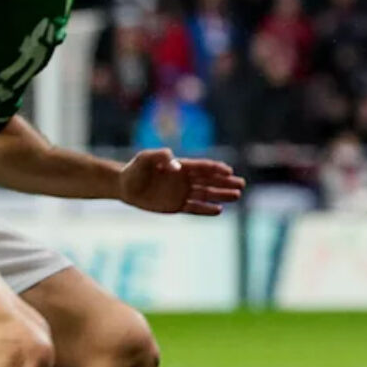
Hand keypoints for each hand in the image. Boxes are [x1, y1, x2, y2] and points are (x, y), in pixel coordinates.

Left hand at [118, 149, 246, 214]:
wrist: (125, 186)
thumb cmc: (134, 170)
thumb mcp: (144, 159)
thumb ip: (159, 156)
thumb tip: (175, 163)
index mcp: (181, 166)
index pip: (202, 167)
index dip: (216, 169)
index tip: (229, 171)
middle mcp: (185, 179)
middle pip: (210, 180)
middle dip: (226, 182)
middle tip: (241, 184)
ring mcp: (182, 193)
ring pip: (206, 194)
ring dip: (221, 195)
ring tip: (237, 195)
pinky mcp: (177, 206)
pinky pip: (195, 208)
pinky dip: (207, 210)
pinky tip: (220, 210)